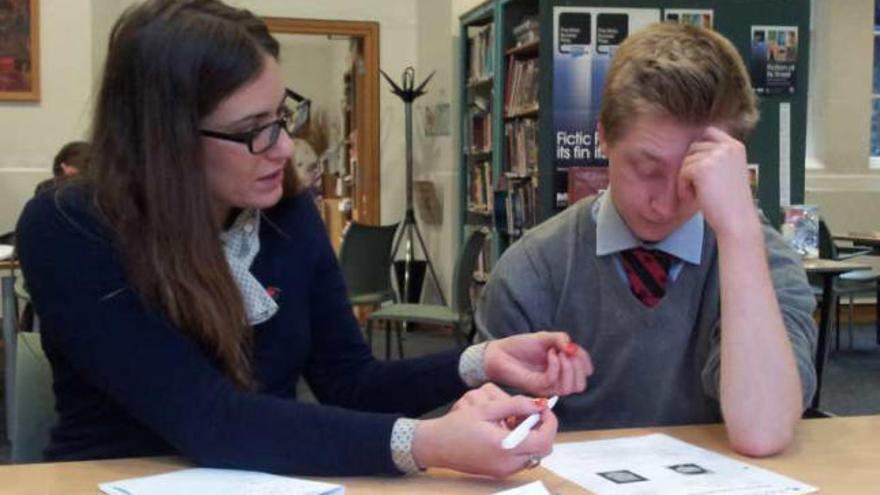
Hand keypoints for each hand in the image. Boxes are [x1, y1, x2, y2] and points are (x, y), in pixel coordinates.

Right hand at [412, 384, 556, 477]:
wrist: (435, 446)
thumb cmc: (456, 426)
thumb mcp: (485, 409)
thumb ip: (515, 405)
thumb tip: (539, 404)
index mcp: (505, 448)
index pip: (543, 440)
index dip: (549, 422)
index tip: (544, 409)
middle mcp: (508, 464)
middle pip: (543, 449)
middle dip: (542, 429)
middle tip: (529, 413)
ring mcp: (504, 471)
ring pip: (534, 454)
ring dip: (531, 436)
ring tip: (513, 420)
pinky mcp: (499, 471)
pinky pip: (521, 458)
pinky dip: (521, 443)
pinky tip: (505, 430)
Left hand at [484, 331, 592, 396]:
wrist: (500, 352)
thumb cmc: (521, 346)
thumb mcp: (545, 337)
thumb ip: (562, 340)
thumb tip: (574, 349)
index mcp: (561, 370)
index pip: (584, 374)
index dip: (585, 361)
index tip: (575, 348)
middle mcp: (556, 381)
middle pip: (580, 385)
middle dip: (578, 367)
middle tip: (567, 351)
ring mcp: (547, 386)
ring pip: (570, 387)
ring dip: (568, 367)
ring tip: (557, 351)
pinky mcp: (536, 387)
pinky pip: (553, 380)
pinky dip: (555, 366)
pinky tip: (550, 353)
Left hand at [679, 127, 760, 239]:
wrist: (737, 221)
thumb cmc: (730, 202)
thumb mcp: (728, 172)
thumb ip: (715, 158)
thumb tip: (691, 148)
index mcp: (736, 147)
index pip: (709, 132)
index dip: (698, 147)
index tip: (697, 166)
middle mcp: (727, 147)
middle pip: (694, 147)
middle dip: (690, 166)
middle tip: (696, 187)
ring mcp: (716, 156)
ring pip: (686, 160)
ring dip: (686, 178)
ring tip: (697, 194)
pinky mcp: (702, 167)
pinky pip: (682, 172)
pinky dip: (682, 186)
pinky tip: (693, 197)